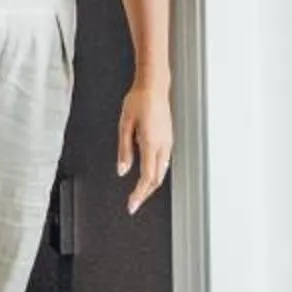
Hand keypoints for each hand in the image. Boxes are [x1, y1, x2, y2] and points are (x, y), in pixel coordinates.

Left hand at [116, 84, 173, 215]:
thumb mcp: (125, 125)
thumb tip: (123, 170)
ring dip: (151, 184)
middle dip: (145, 193)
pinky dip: (156, 173)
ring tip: (139, 191)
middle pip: (157, 179)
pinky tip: (148, 173)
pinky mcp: (168, 138)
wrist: (154, 85)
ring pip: (162, 172)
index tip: (131, 205)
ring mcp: (168, 142)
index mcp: (151, 143)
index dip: (139, 195)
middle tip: (133, 202)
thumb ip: (124, 150)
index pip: (147, 178)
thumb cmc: (139, 100)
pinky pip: (164, 162)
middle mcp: (162, 145)